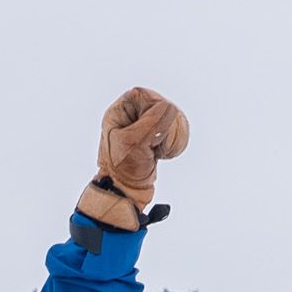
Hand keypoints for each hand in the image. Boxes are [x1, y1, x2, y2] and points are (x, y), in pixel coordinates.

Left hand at [76, 86, 188, 231]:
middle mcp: (129, 118)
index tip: (155, 128)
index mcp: (118, 114)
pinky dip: (174, 142)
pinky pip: (173, 131)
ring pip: (170, 118)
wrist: (124, 196)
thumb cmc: (123, 172)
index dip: (154, 108)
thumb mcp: (135, 143)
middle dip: (166, 125)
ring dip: (172, 135)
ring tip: (162, 152)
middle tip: (158, 144)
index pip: (143, 95)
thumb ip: (153, 121)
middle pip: (160, 105)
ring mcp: (142, 129)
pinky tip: (164, 155)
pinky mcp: (153, 141)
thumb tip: (170, 108)